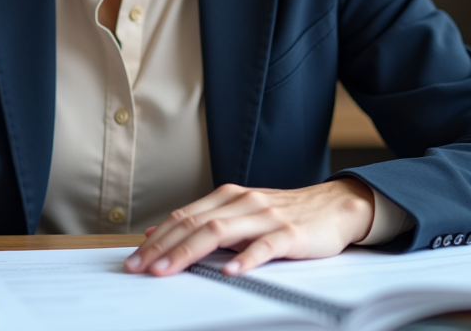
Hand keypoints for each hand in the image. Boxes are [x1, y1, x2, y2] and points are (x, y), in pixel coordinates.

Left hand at [124, 179, 374, 277]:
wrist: (334, 206)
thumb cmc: (285, 215)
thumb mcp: (241, 214)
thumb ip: (205, 222)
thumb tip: (160, 234)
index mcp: (228, 198)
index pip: (184, 217)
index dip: (157, 238)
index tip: (136, 258)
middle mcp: (243, 203)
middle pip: (195, 224)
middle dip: (163, 247)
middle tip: (141, 268)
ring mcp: (266, 217)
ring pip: (220, 232)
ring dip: (190, 251)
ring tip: (169, 270)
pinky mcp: (290, 234)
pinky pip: (265, 246)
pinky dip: (245, 258)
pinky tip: (231, 271)